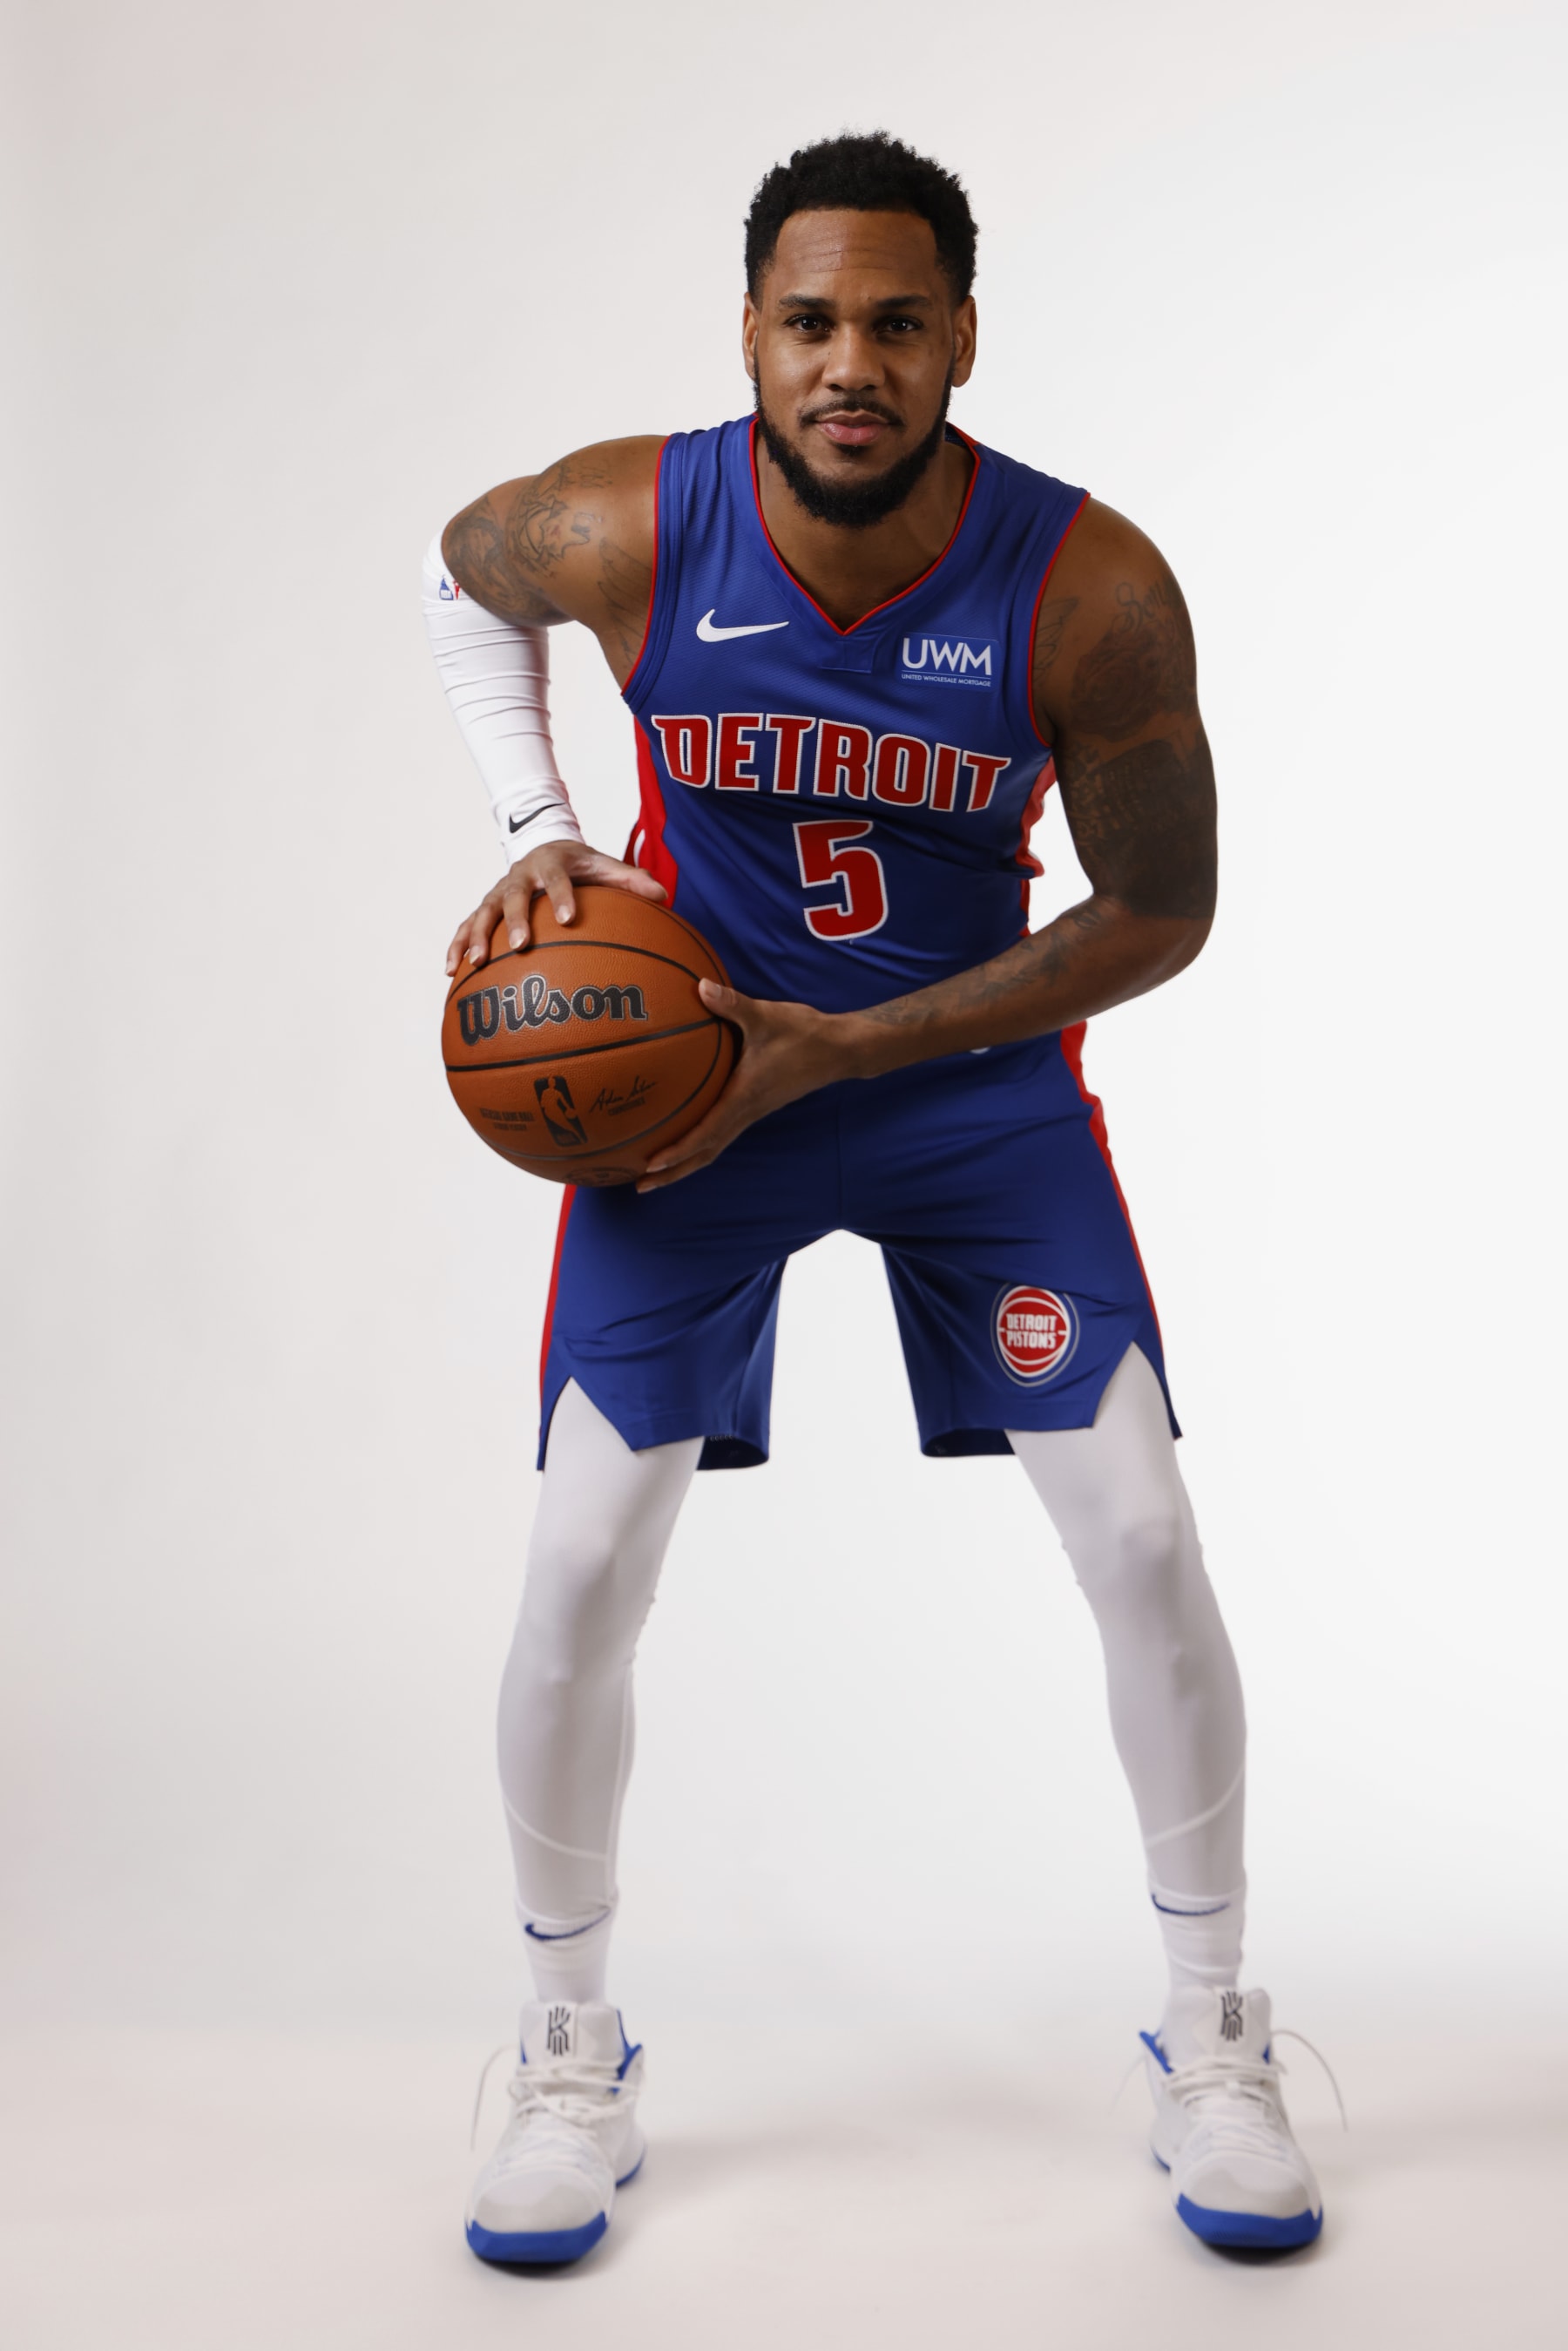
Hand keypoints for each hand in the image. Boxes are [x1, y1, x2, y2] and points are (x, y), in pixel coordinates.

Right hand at [445, 841, 666, 974]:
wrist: (544, 845)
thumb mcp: (604, 865)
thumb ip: (631, 880)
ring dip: (477, 936)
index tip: (567, 919)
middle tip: (519, 946)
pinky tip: (450, 971)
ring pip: (483, 912)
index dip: (561, 896)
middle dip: (514, 920)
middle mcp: (520, 876)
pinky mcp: (485, 906)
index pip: (557, 878)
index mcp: (551, 863)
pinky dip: (457, 945)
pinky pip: (466, 925)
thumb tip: (663, 895)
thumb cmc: (580, 865)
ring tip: (476, 963)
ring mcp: (499, 891)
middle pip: (513, 896)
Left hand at [636, 981, 854, 1190]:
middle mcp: (746, 1112)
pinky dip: (697, 1142)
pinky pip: (720, 1132)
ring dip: (684, 1163)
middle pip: (705, 1153)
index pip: (706, 1134)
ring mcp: (750, 1112)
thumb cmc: (804, 1034)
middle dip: (673, 1172)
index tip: (651, 1164)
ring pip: (712, 1146)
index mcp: (745, 1098)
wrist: (839, 1049)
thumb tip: (700, 987)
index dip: (678, 1151)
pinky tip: (680, 1133)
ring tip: (652, 1172)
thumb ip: (732, 1004)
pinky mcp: (754, 1105)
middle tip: (640, 1185)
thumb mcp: (766, 1016)